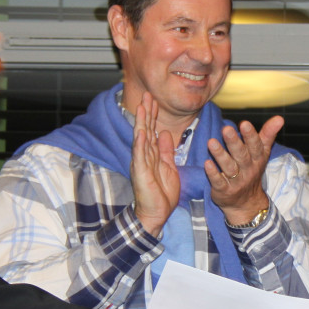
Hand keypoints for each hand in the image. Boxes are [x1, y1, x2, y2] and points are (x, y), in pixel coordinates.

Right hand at [130, 92, 179, 234]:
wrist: (156, 213)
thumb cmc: (161, 193)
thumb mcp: (169, 167)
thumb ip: (167, 150)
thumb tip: (166, 133)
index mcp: (151, 154)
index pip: (152, 130)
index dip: (153, 115)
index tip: (154, 100)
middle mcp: (144, 156)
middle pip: (145, 129)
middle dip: (146, 112)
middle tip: (147, 95)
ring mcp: (140, 163)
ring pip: (141, 138)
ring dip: (141, 122)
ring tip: (141, 107)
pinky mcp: (140, 172)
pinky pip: (140, 155)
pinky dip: (141, 143)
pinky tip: (141, 132)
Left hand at [208, 115, 281, 225]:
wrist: (246, 203)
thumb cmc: (252, 171)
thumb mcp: (263, 153)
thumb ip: (268, 134)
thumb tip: (280, 118)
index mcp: (257, 158)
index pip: (255, 146)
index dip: (250, 135)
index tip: (244, 123)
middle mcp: (247, 169)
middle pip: (241, 155)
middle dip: (234, 142)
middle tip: (226, 129)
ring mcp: (236, 181)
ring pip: (229, 167)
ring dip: (220, 155)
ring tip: (211, 142)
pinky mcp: (224, 190)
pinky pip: (218, 182)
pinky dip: (213, 173)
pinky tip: (207, 163)